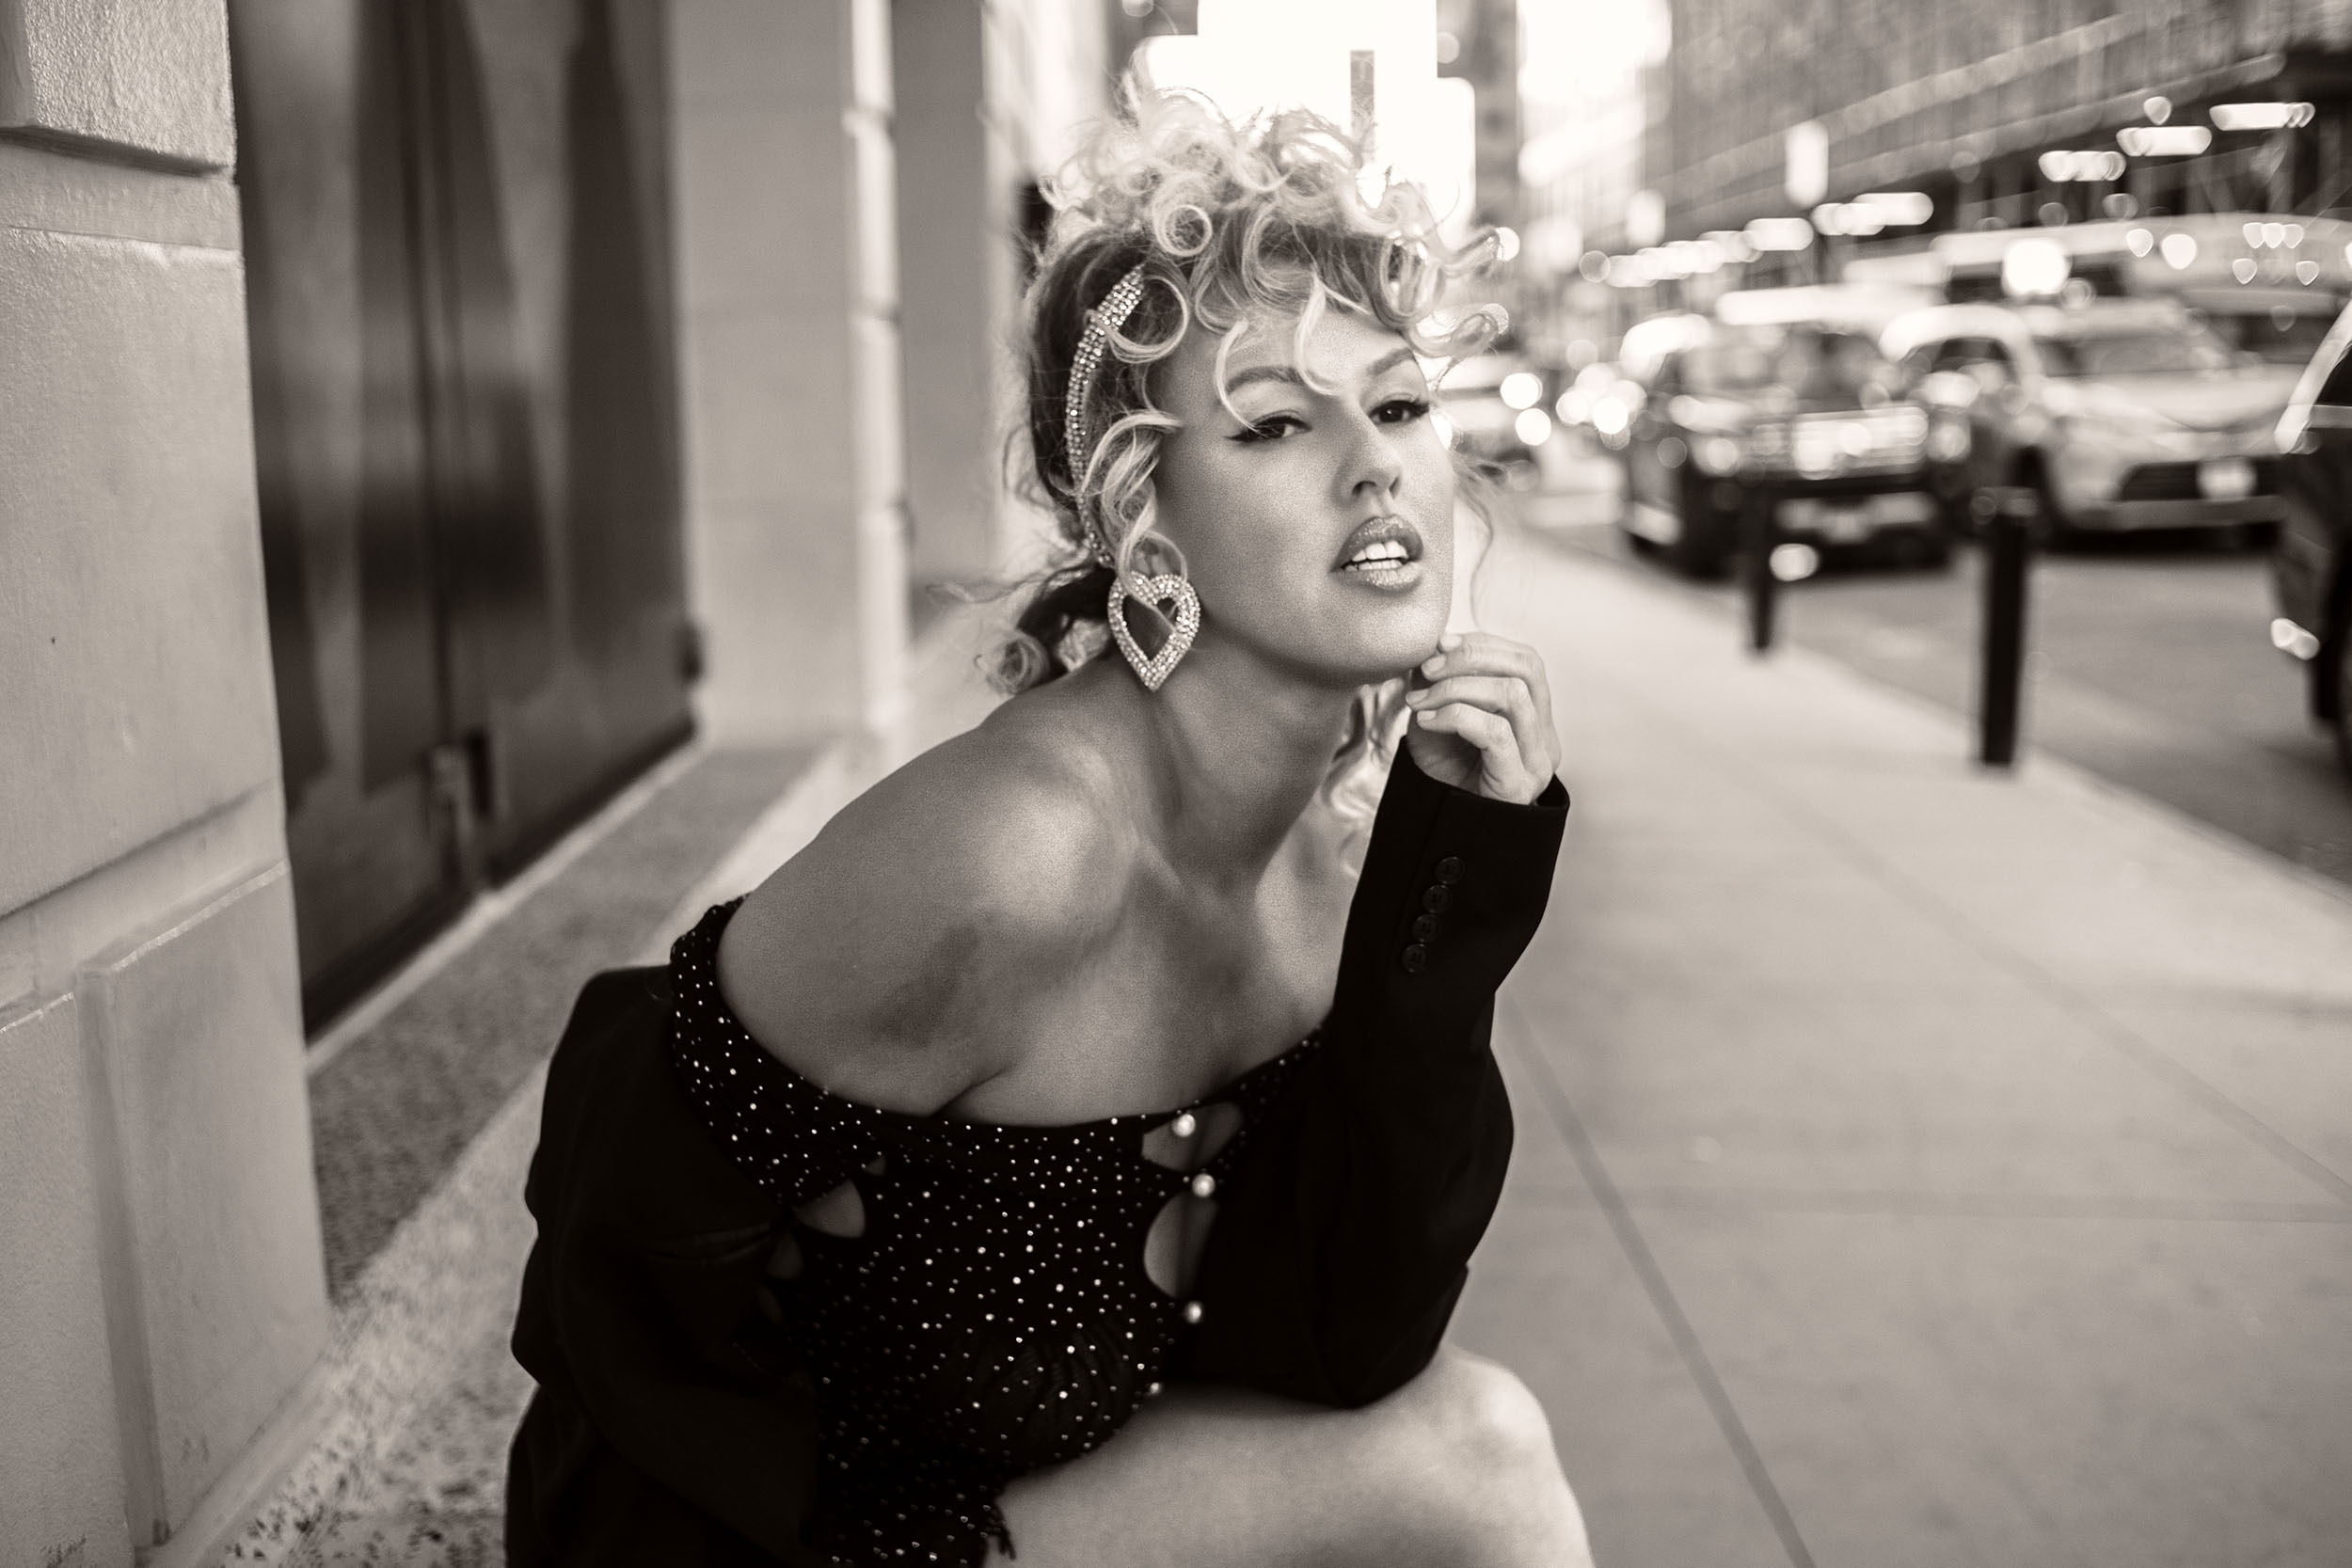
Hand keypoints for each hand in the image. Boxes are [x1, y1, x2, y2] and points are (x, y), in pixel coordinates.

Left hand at [1401, 632, 1560, 803]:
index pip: (1525, 660)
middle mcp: (1545, 737)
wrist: (1439, 826)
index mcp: (1535, 717)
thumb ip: (1441, 680)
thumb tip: (1435, 643)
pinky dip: (1456, 716)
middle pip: (1528, 668)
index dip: (1482, 644)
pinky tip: (1427, 722)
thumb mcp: (1438, 713)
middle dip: (1472, 657)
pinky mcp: (1519, 783)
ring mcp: (1537, 762)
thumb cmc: (1443, 772)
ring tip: (1420, 701)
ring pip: (1513, 695)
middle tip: (1427, 668)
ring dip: (1457, 688)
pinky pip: (1495, 732)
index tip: (1439, 645)